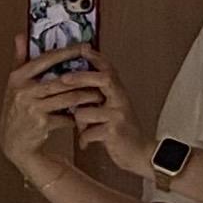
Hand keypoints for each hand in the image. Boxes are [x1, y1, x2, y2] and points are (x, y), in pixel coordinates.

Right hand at [2, 48, 96, 174]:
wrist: (13, 142)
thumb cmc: (17, 109)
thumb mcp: (14, 84)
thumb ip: (19, 59)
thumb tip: (21, 35)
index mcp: (17, 77)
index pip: (46, 59)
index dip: (68, 52)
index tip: (85, 46)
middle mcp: (23, 91)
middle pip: (61, 80)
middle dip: (84, 77)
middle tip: (101, 72)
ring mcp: (32, 108)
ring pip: (68, 98)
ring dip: (86, 97)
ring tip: (98, 94)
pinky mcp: (41, 124)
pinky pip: (66, 116)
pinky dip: (77, 116)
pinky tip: (86, 113)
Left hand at [63, 58, 151, 176]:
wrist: (140, 154)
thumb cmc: (121, 132)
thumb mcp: (112, 110)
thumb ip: (98, 98)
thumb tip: (73, 87)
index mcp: (119, 93)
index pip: (109, 69)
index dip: (96, 58)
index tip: (83, 48)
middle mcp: (121, 100)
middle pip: (102, 79)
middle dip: (80, 78)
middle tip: (62, 79)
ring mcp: (119, 115)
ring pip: (85, 111)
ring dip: (80, 123)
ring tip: (85, 131)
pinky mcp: (115, 131)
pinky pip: (88, 131)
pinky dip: (84, 139)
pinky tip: (86, 144)